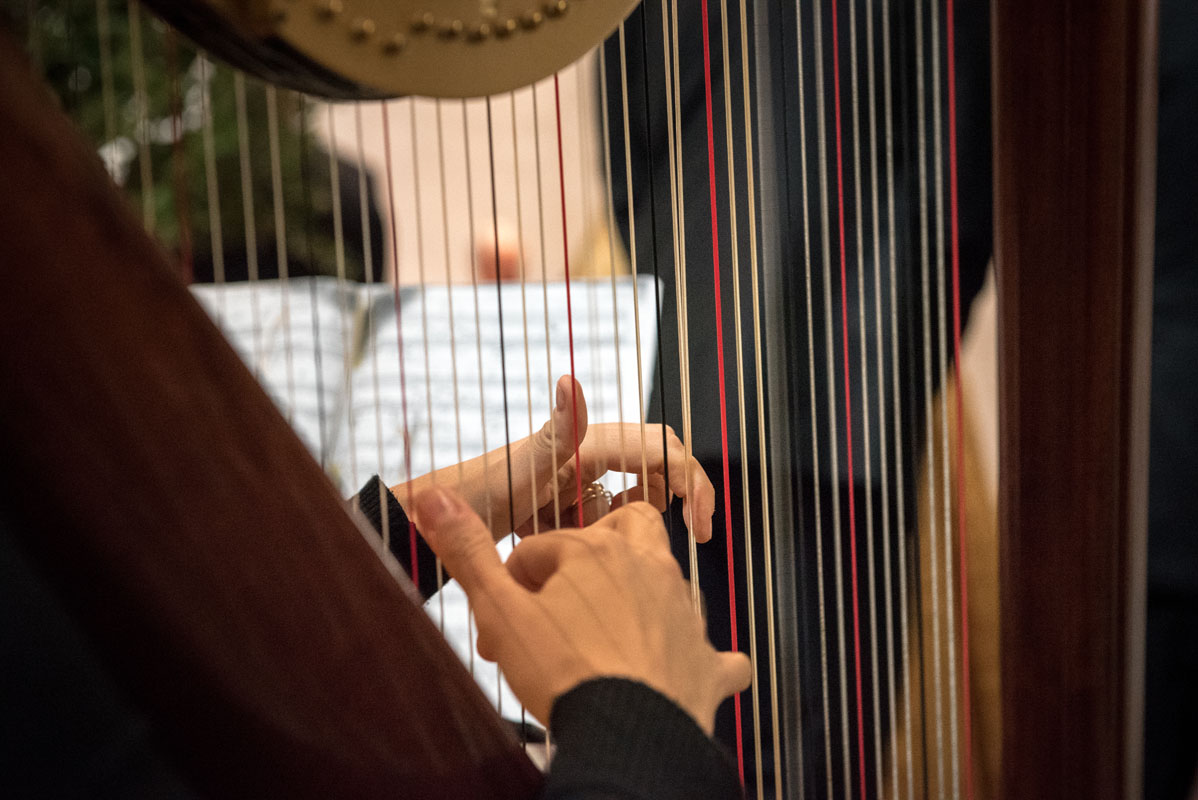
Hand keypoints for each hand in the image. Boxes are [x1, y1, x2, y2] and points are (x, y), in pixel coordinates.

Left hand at [392, 375, 714, 541]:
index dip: (694, 484)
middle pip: (664, 460)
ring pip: (644, 487)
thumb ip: (557, 429)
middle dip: (688, 492)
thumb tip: (568, 379)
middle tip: (698, 535)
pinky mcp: (574, 497)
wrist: (446, 523)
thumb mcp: (525, 466)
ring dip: (652, 514)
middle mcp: (594, 451)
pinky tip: (609, 551)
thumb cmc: (483, 495)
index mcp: (595, 442)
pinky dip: (622, 528)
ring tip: (641, 549)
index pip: (667, 453)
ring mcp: (585, 474)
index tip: (701, 527)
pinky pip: (616, 508)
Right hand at [410, 485, 750, 732]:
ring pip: (672, 580)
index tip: (501, 618)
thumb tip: (432, 495)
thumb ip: (468, 552)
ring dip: (648, 595)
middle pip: (628, 528)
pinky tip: (693, 674)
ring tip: (613, 630)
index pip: (543, 549)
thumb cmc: (563, 670)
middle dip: (599, 547)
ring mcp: (684, 613)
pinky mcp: (707, 662)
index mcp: (595, 552)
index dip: (515, 581)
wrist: (628, 731)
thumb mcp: (500, 609)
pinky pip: (720, 657)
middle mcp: (648, 569)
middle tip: (570, 591)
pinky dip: (709, 663)